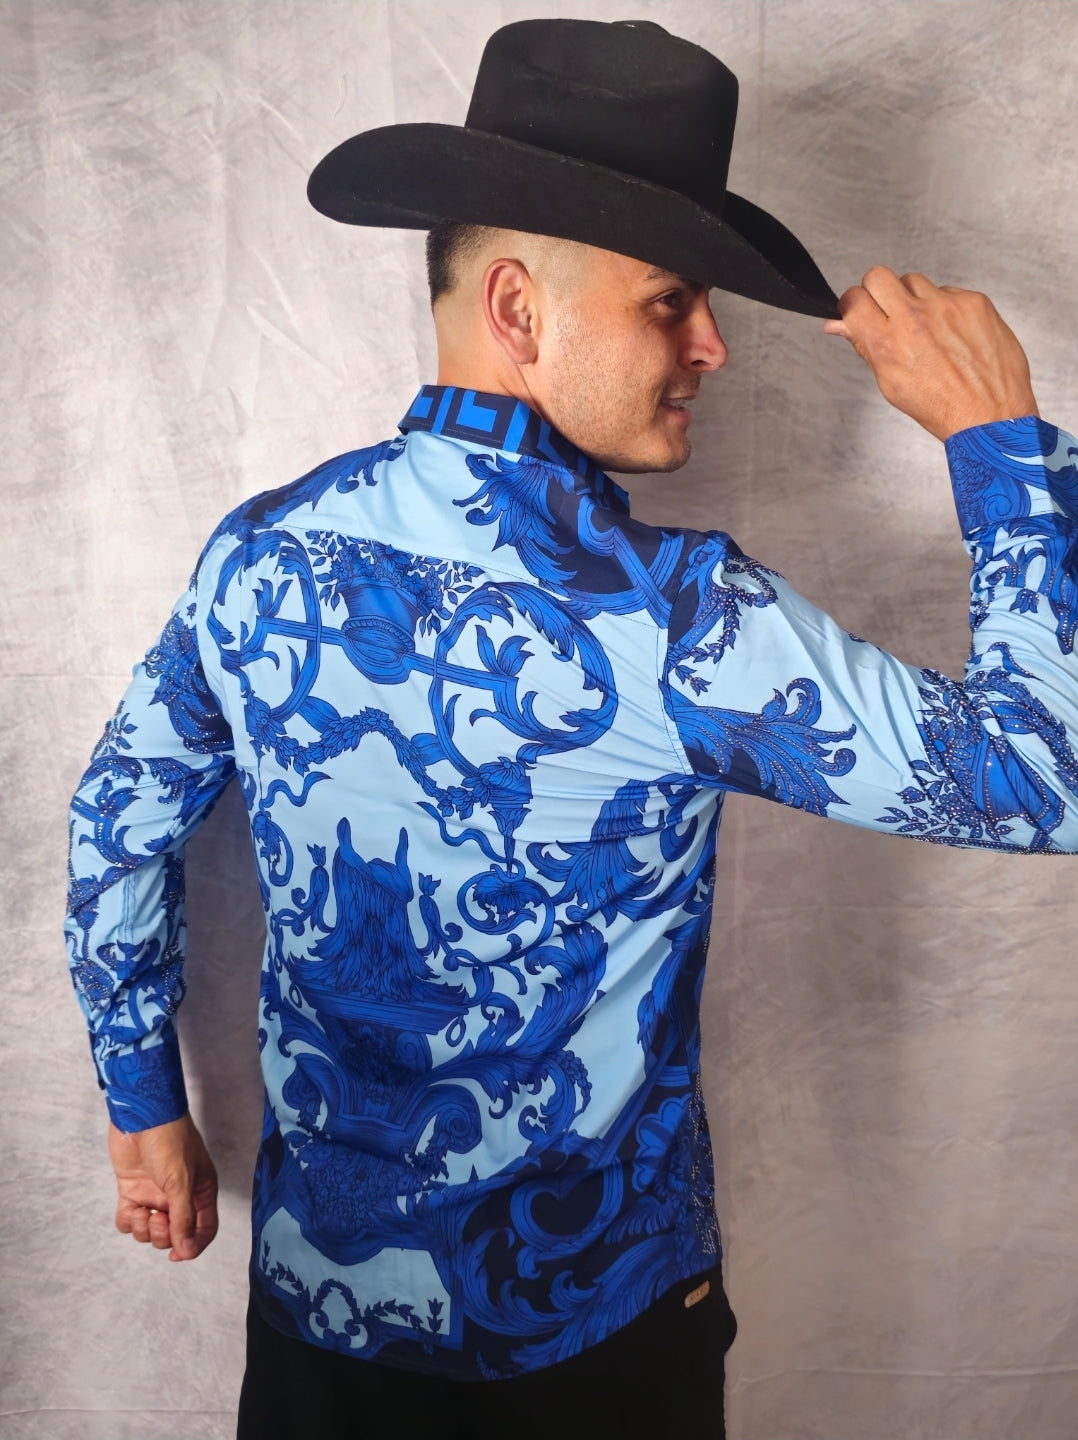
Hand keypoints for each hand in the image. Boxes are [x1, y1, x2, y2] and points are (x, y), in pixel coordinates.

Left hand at [108, 1113, 218, 1261]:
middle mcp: (178, 1196)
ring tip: (141, 1211)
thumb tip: (186, 1249)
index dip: (193, 1245)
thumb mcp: (181, 1182)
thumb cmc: (170, 1141)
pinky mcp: (133, 1191)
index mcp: (200, 1192)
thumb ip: (183, 1218)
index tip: (177, 1254)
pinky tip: (129, 1208)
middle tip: (157, 1219)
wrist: (142, 1116)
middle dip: (163, 1235)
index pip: (203, 1229)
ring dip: (143, 1228)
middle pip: (174, 1234)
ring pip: (150, 1230)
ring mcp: (154, 1194)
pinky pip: (129, 1220)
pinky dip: (127, 1221)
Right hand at [824, 266, 1038, 439]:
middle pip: (878, 276)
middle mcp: (914, 319)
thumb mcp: (890, 383)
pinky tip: (953, 332)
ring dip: (914, 298)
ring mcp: (946, 306)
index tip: (859, 310)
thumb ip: (865, 346)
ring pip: (913, 280)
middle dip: (878, 291)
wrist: (989, 414)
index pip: (853, 299)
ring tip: (927, 328)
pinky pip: (948, 291)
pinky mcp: (973, 301)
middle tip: (889, 311)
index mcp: (888, 344)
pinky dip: (946, 307)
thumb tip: (839, 325)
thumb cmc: (941, 406)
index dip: (853, 304)